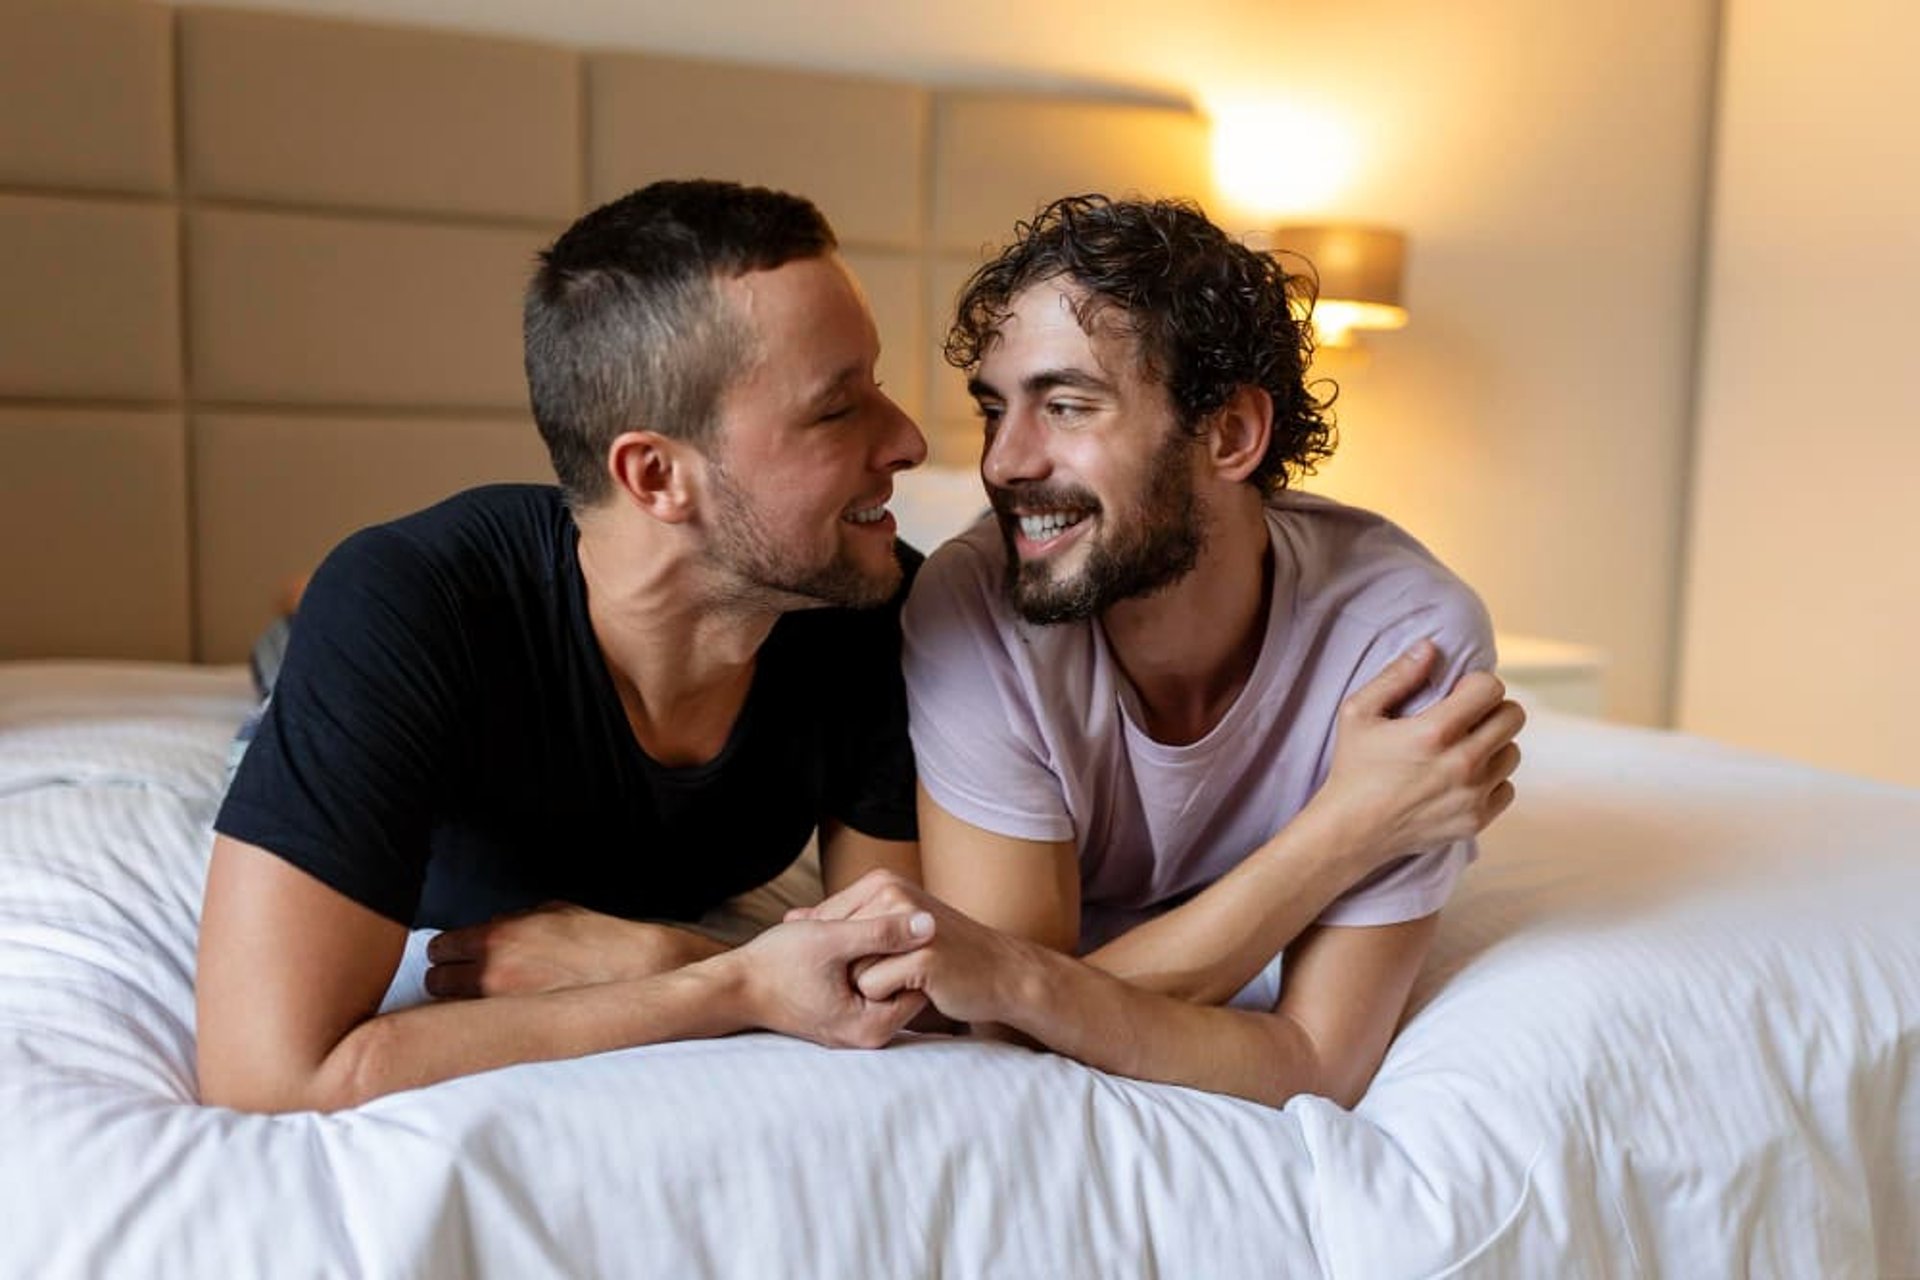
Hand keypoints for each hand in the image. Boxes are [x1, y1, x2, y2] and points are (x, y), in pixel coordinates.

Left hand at [425, 903, 724, 998]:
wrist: (635, 970)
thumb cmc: (596, 937)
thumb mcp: (549, 911)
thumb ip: (509, 921)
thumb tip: (484, 929)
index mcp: (496, 937)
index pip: (438, 948)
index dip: (446, 952)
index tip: (455, 956)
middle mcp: (491, 973)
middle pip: (434, 982)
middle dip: (446, 979)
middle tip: (465, 980)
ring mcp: (503, 1006)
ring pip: (451, 1012)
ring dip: (460, 1006)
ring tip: (483, 1003)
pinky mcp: (519, 1028)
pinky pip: (482, 1029)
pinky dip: (485, 1024)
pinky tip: (503, 1018)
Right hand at [731, 907, 936, 1047]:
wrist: (734, 987)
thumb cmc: (777, 964)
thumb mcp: (832, 940)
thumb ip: (882, 932)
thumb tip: (931, 923)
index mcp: (873, 1027)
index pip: (923, 983)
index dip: (915, 947)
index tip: (896, 922)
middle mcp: (869, 1036)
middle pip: (908, 984)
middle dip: (899, 951)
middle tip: (882, 923)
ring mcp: (856, 1028)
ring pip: (888, 982)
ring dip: (882, 955)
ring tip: (860, 930)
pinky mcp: (844, 1016)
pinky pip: (871, 986)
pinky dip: (866, 962)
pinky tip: (850, 941)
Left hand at [794, 871, 1029, 1027]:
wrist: (999, 973)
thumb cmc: (940, 952)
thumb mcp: (886, 927)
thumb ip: (841, 922)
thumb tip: (789, 917)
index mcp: (882, 881)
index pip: (825, 922)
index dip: (840, 954)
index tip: (878, 959)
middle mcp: (893, 892)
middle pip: (835, 948)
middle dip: (856, 971)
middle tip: (897, 971)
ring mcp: (907, 920)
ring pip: (852, 971)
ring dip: (875, 985)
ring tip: (909, 977)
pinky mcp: (920, 954)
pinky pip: (872, 989)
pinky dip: (890, 998)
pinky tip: (920, 987)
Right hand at [1315, 641, 1524, 865]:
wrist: (1350, 830)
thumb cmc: (1353, 767)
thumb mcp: (1359, 713)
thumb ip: (1396, 676)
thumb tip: (1430, 647)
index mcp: (1435, 732)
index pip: (1491, 689)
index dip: (1477, 684)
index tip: (1459, 692)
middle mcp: (1462, 764)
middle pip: (1513, 717)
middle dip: (1492, 709)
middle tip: (1466, 717)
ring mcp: (1472, 795)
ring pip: (1512, 752)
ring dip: (1493, 745)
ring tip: (1463, 748)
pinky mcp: (1476, 821)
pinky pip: (1506, 788)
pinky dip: (1491, 780)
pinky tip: (1462, 778)